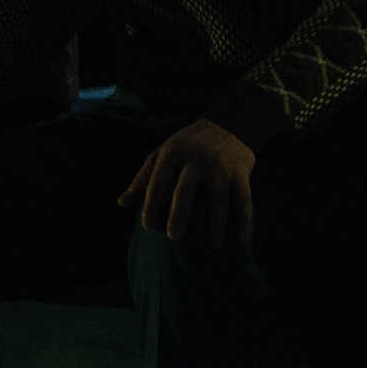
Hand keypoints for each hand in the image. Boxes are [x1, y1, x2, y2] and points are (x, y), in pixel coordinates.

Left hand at [116, 116, 258, 247]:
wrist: (227, 122)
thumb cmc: (188, 145)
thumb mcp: (163, 154)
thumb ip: (143, 178)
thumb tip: (121, 203)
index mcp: (173, 151)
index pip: (157, 181)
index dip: (150, 205)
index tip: (149, 227)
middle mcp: (196, 157)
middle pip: (185, 190)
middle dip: (178, 216)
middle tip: (174, 238)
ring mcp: (220, 164)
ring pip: (218, 197)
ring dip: (216, 223)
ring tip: (214, 246)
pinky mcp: (241, 170)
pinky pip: (243, 199)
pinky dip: (244, 220)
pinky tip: (241, 240)